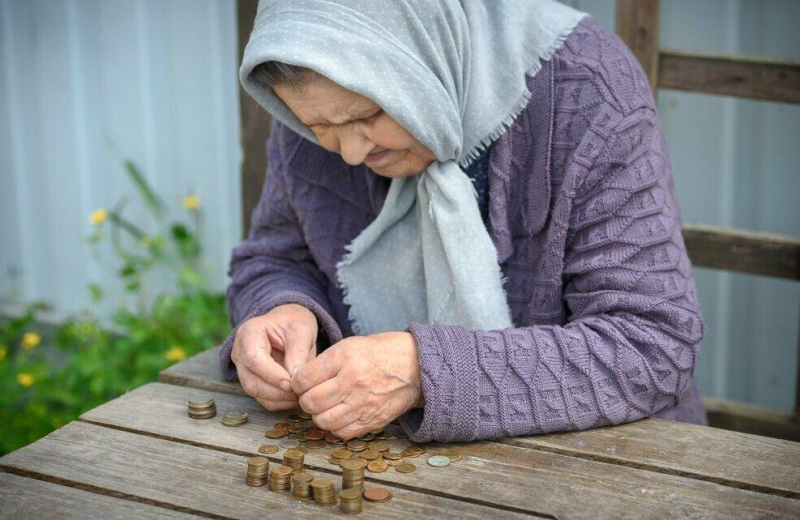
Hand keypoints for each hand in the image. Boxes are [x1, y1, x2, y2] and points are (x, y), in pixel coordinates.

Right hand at [231, 304, 317, 410]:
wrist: (289, 324)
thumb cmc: (293, 323)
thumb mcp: (301, 329)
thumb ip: (298, 352)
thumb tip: (295, 378)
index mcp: (249, 334)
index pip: (253, 358)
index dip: (271, 374)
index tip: (291, 382)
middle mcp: (241, 353)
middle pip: (250, 380)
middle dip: (276, 391)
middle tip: (299, 392)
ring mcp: (244, 369)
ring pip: (255, 392)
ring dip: (278, 399)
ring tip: (300, 395)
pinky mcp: (253, 381)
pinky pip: (262, 398)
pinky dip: (279, 402)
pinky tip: (295, 397)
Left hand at [290, 332, 422, 438]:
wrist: (416, 366)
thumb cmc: (380, 353)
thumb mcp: (350, 345)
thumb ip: (324, 362)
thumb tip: (298, 380)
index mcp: (345, 357)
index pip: (303, 379)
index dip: (296, 382)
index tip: (301, 382)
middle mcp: (353, 381)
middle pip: (310, 402)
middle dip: (305, 400)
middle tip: (312, 395)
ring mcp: (363, 403)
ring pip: (323, 420)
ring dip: (319, 415)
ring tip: (326, 406)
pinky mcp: (372, 420)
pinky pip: (341, 432)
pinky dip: (335, 426)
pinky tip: (340, 414)